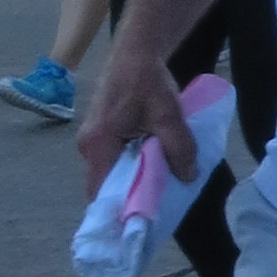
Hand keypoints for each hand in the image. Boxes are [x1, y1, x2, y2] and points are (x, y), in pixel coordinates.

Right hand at [79, 43, 195, 196]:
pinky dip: (133, 166)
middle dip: (131, 196)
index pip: (101, 191)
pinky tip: (154, 167)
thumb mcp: (168, 115)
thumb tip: (187, 177)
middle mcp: (89, 146)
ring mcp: (93, 140)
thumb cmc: (147, 81)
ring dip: (134, 179)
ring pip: (113, 171)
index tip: (140, 224)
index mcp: (98, 143)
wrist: (136, 52)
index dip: (119, 210)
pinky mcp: (103, 134)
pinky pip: (116, 159)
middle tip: (158, 207)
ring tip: (160, 188)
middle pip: (108, 184)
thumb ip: (179, 147)